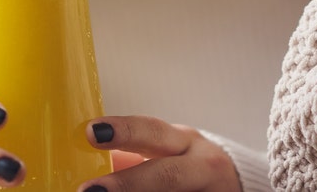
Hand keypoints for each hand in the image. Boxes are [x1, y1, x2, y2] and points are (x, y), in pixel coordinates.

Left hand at [77, 116, 240, 191]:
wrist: (239, 186)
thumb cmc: (188, 167)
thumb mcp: (165, 153)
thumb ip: (128, 155)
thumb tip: (77, 158)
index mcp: (183, 142)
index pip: (151, 132)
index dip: (122, 131)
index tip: (91, 133)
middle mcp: (201, 166)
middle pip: (167, 175)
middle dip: (128, 184)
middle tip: (89, 190)